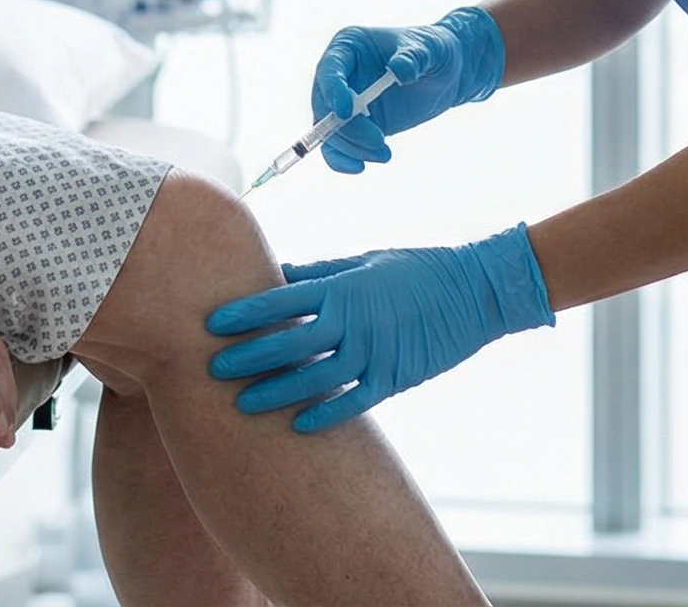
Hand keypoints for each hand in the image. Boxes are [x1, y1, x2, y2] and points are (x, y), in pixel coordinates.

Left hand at [204, 224, 553, 431]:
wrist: (475, 292)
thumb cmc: (417, 268)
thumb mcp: (366, 261)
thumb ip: (320, 272)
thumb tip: (278, 272)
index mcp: (344, 288)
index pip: (282, 299)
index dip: (245, 312)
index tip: (212, 323)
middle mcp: (354, 321)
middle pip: (289, 342)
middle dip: (249, 356)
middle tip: (212, 369)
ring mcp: (375, 352)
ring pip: (315, 377)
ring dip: (277, 392)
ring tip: (243, 404)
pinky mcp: (396, 377)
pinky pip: (354, 400)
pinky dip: (325, 414)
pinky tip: (297, 426)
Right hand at [312, 7, 505, 171]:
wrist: (445, 74)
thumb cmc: (434, 51)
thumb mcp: (430, 49)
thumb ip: (414, 58)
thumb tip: (399, 71)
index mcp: (349, 47)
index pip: (329, 69)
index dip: (333, 91)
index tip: (347, 112)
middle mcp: (340, 74)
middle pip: (325, 105)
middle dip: (347, 128)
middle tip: (378, 141)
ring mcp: (344, 102)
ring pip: (330, 130)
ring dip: (352, 147)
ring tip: (385, 153)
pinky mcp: (355, 126)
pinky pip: (337, 147)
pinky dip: (343, 160)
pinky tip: (360, 166)